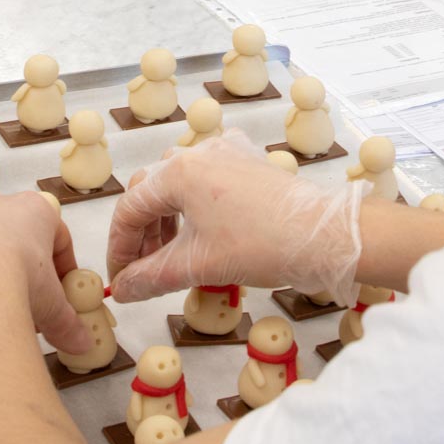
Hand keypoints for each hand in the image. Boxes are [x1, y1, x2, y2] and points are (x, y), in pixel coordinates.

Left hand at [0, 191, 90, 354]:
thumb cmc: (22, 278)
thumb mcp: (53, 305)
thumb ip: (68, 323)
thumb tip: (84, 345)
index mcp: (35, 209)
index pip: (59, 236)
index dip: (64, 268)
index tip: (63, 294)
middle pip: (20, 239)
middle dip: (27, 271)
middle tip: (31, 303)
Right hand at [106, 129, 365, 306]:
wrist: (323, 235)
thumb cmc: (263, 245)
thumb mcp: (198, 266)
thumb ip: (151, 277)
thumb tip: (123, 291)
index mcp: (180, 172)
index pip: (130, 208)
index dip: (120, 248)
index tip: (121, 278)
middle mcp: (200, 153)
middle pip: (152, 191)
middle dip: (143, 233)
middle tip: (143, 269)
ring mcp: (226, 152)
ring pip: (178, 182)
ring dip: (167, 218)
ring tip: (172, 255)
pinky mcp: (248, 160)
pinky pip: (208, 175)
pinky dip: (195, 202)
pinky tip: (202, 228)